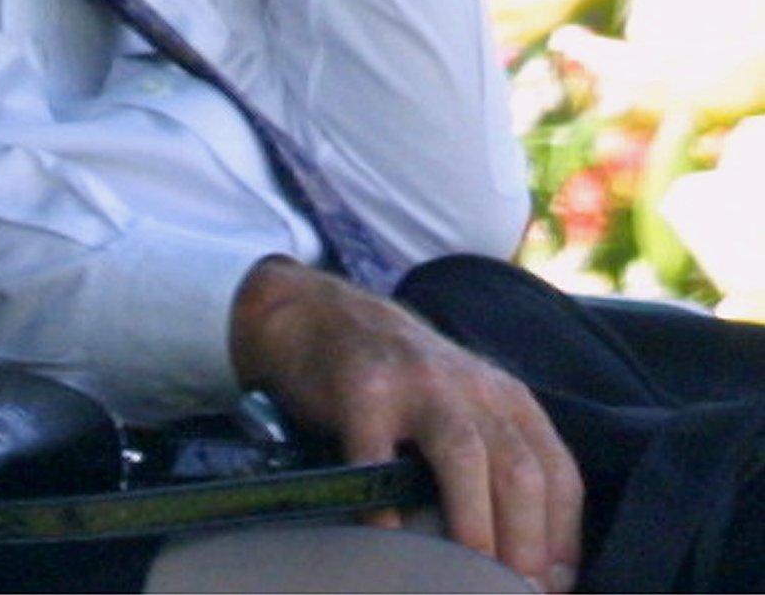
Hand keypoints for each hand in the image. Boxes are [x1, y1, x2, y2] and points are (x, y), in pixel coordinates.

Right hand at [232, 258, 581, 590]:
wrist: (317, 313)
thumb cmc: (398, 378)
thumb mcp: (465, 403)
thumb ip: (496, 458)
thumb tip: (528, 557)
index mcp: (507, 399)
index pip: (558, 475)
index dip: (562, 538)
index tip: (552, 585)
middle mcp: (472, 388)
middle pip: (521, 469)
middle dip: (527, 541)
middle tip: (518, 588)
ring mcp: (415, 385)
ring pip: (465, 456)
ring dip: (476, 523)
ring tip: (473, 572)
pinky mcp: (359, 391)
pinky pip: (376, 454)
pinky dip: (384, 502)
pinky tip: (389, 537)